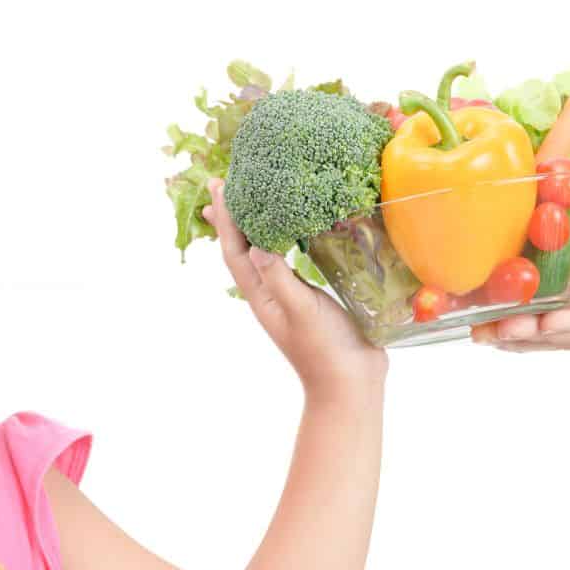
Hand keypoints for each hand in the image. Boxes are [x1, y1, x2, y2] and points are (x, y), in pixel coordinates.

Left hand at [201, 178, 386, 393]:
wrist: (349, 384)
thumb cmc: (325, 349)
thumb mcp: (301, 311)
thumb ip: (280, 279)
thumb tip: (256, 247)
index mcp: (262, 295)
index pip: (236, 250)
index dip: (227, 218)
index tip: (219, 187)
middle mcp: (269, 293)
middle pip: (241, 248)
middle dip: (230, 218)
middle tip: (220, 185)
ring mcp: (287, 297)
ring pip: (262, 253)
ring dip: (251, 227)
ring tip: (245, 203)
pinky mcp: (308, 298)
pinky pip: (286, 261)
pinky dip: (281, 240)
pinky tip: (290, 232)